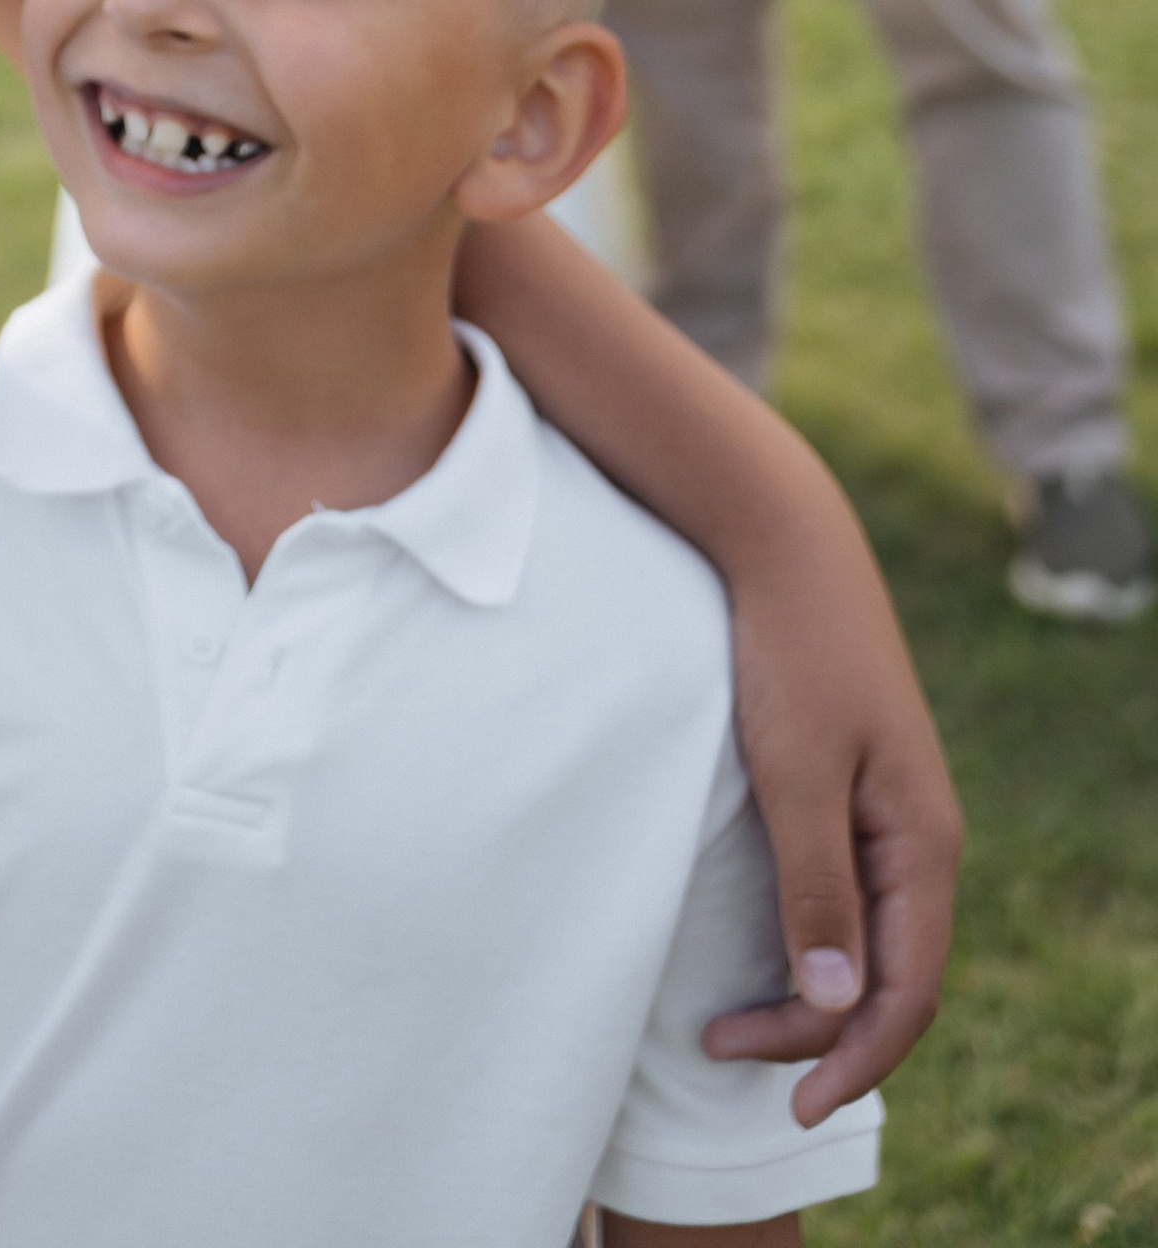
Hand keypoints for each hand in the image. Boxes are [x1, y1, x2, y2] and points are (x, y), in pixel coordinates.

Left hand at [701, 543, 960, 1124]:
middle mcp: (920, 837)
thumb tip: (836, 998)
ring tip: (736, 1025)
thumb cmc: (786, 651)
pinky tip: (760, 947)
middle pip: (890, 976)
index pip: (906, 992)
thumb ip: (815, 884)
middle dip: (821, 1034)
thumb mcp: (794, 772)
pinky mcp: (852, 784)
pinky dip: (811, 938)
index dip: (850, 1059)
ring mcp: (889, 810)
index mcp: (922, 843)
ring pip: (870, 937)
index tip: (787, 1107)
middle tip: (726, 1052)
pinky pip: (848, 890)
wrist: (782, 541)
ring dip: (813, 990)